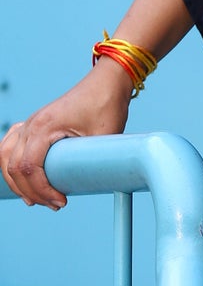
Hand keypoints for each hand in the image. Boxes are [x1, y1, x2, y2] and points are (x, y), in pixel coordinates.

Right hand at [0, 61, 133, 208]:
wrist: (108, 81)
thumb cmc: (107, 104)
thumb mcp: (104, 136)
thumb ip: (92, 160)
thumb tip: (89, 187)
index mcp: (44, 126)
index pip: (28, 168)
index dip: (41, 190)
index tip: (61, 202)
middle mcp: (31, 124)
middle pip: (13, 167)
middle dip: (31, 191)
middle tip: (54, 204)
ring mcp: (29, 123)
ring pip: (5, 158)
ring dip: (17, 181)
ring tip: (37, 199)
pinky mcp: (34, 124)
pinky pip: (9, 146)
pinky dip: (11, 165)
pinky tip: (22, 179)